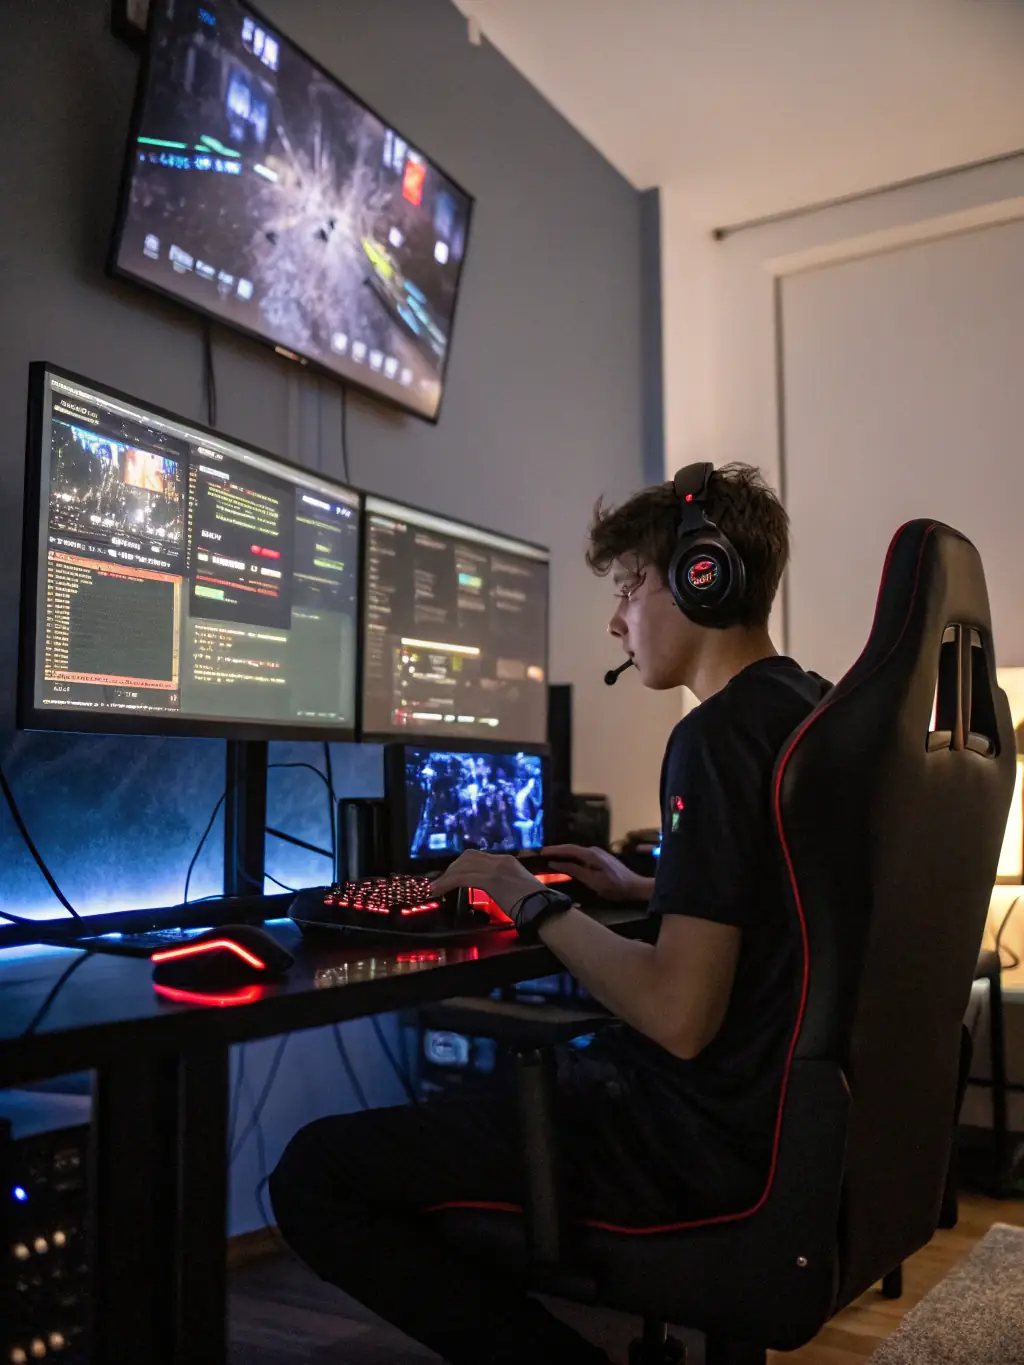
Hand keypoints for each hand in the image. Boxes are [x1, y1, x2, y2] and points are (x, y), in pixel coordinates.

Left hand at [429, 851, 543, 915]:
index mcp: (507, 861)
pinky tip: (438, 891)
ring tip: (435, 888)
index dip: (461, 865)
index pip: (477, 857)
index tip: (452, 876)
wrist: (544, 909)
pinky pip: (462, 878)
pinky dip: (447, 883)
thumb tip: (490, 889)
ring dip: (446, 877)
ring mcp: (496, 868)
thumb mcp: (516, 888)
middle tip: (441, 883)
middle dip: (452, 868)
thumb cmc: (534, 905)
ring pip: (462, 866)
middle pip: (468, 857)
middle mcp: (500, 860)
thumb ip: (502, 884)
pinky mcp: (491, 879)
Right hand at [540, 845, 653, 902]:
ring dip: (564, 853)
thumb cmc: (614, 887)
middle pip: (572, 848)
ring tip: (551, 857)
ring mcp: (598, 853)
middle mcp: (594, 850)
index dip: (554, 850)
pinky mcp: (600, 858)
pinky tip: (567, 861)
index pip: (569, 849)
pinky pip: (582, 855)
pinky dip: (572, 857)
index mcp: (591, 854)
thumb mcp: (592, 881)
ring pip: (577, 851)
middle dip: (557, 850)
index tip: (541, 852)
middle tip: (543, 853)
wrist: (634, 886)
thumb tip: (557, 863)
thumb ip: (574, 870)